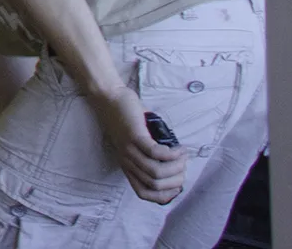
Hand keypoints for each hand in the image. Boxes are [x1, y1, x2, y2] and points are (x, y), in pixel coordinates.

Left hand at [90, 83, 186, 203]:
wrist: (108, 96)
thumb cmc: (127, 118)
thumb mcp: (137, 142)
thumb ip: (151, 155)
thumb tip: (177, 163)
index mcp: (128, 165)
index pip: (144, 193)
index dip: (165, 195)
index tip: (178, 184)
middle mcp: (127, 161)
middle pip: (155, 184)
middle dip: (176, 180)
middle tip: (183, 166)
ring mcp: (130, 149)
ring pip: (156, 172)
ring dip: (177, 167)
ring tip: (182, 157)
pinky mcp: (134, 136)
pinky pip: (156, 153)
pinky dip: (172, 154)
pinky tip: (178, 149)